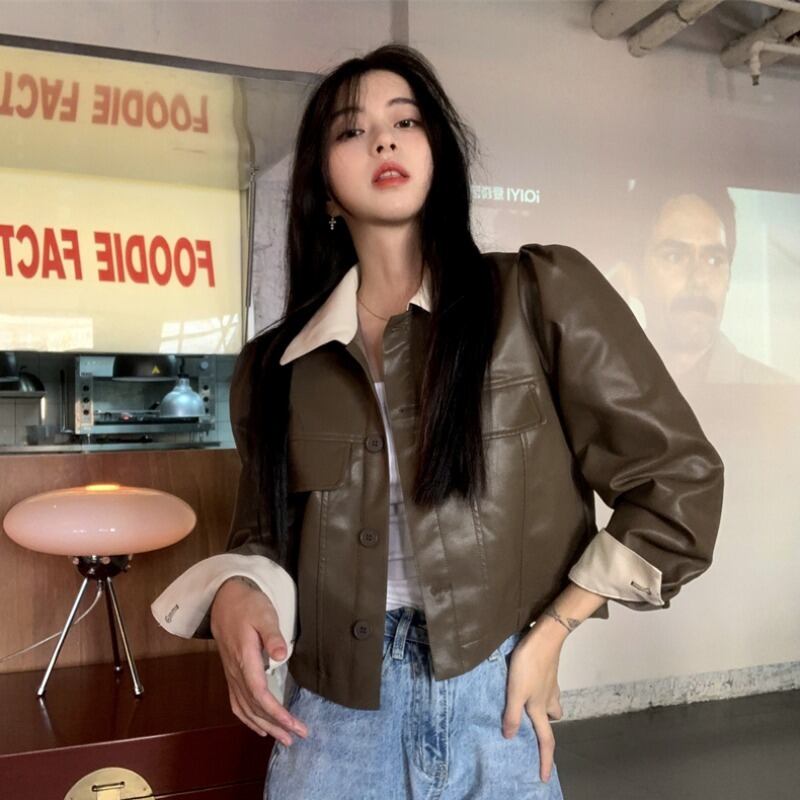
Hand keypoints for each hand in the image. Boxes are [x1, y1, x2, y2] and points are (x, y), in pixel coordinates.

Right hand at [210, 576, 307, 745]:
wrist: (224, 600)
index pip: (260, 694)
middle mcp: (235, 672)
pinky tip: (260, 727)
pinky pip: (237, 703)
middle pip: (254, 707)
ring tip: (284, 738)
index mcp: (245, 659)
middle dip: (276, 725)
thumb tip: (282, 656)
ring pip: (245, 709)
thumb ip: (272, 635)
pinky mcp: (231, 674)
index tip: (293, 724)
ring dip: (265, 725)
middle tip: (299, 736)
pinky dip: (248, 719)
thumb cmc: (248, 605)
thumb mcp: (264, 614)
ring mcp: (231, 675)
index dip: (276, 712)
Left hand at [501, 622, 564, 782]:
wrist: (545, 638)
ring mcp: (551, 684)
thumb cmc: (529, 665)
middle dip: (544, 724)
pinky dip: (539, 689)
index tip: (545, 777)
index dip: (546, 760)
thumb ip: (512, 714)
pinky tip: (525, 681)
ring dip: (542, 705)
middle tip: (530, 723)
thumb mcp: (515, 691)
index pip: (546, 740)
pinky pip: (546, 686)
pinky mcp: (548, 671)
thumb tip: (510, 737)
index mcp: (541, 708)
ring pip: (550, 701)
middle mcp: (549, 699)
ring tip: (525, 701)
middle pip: (551, 718)